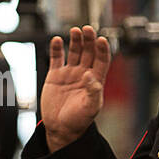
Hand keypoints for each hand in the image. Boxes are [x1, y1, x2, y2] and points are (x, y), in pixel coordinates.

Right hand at [41, 25, 111, 151]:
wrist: (60, 128)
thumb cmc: (79, 121)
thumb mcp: (90, 108)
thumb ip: (92, 91)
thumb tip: (89, 75)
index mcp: (95, 80)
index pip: (102, 60)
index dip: (102, 49)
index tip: (101, 40)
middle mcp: (84, 74)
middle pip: (88, 52)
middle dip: (89, 40)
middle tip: (87, 29)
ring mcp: (69, 73)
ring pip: (74, 51)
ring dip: (75, 40)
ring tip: (74, 31)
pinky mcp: (55, 75)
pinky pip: (56, 58)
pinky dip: (56, 48)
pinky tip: (57, 40)